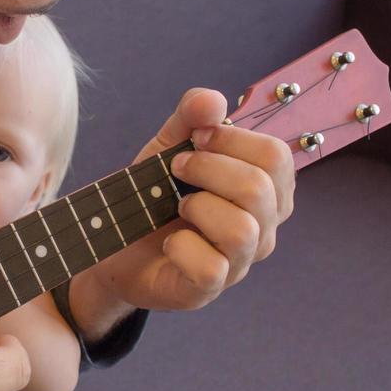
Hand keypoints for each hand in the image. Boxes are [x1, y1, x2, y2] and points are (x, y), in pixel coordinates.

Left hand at [83, 88, 295, 314]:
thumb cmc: (153, 194)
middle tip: (175, 169)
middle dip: (209, 168)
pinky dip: (182, 247)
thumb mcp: (168, 145)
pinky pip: (211, 267)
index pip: (276, 157)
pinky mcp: (209, 289)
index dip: (232, 139)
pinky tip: (170, 242)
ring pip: (242, 230)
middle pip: (260, 189)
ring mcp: (240, 263)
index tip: (196, 139)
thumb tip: (212, 101)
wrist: (114, 243)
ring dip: (198, 207)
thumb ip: (191, 117)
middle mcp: (264, 228)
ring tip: (177, 206)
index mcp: (266, 189)